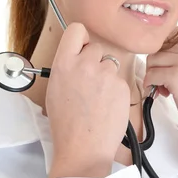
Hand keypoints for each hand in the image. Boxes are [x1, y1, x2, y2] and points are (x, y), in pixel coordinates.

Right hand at [46, 23, 131, 172]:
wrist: (83, 148)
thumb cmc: (66, 125)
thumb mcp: (55, 90)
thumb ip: (67, 68)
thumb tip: (78, 58)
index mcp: (64, 63)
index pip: (77, 29)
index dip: (82, 38)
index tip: (82, 48)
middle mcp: (85, 64)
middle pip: (96, 48)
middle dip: (95, 62)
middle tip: (90, 84)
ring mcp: (106, 75)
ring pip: (111, 65)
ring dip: (107, 77)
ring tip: (98, 99)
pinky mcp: (122, 86)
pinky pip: (120, 81)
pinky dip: (116, 91)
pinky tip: (107, 107)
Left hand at [143, 27, 177, 152]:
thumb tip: (155, 52)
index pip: (171, 32)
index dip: (160, 47)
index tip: (161, 65)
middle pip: (158, 46)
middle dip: (155, 65)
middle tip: (163, 83)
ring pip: (152, 59)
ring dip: (153, 75)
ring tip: (165, 89)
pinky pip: (152, 74)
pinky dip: (151, 85)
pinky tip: (163, 94)